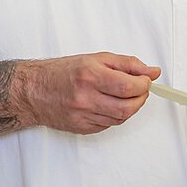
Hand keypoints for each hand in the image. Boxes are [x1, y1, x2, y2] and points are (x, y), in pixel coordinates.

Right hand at [16, 52, 160, 134]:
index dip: (143, 85)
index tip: (146, 80)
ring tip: (125, 96)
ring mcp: (83, 115)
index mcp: (90, 75)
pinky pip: (108, 125)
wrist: (34, 91)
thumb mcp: (96, 59)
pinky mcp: (82, 128)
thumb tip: (153, 71)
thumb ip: (128, 64)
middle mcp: (86, 97)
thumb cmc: (63, 72)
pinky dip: (115, 116)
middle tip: (141, 90)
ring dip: (130, 108)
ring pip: (120, 118)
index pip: (128, 86)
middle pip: (127, 107)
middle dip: (141, 98)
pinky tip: (109, 105)